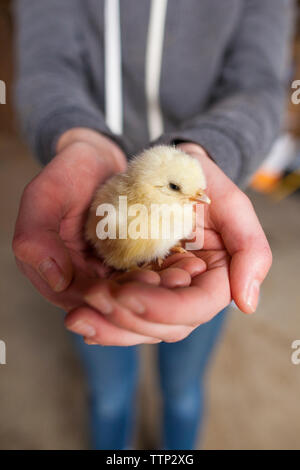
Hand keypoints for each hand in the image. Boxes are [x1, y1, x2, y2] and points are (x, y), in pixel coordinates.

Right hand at [13, 129, 204, 344]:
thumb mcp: (44, 197)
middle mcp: (85, 284)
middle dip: (148, 300)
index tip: (147, 280)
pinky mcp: (132, 267)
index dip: (116, 299)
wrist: (94, 162)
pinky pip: (151, 280)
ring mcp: (111, 277)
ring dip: (164, 293)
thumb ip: (36, 237)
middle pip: (116, 308)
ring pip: (138, 300)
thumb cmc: (67, 176)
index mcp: (58, 276)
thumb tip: (56, 280)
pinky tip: (188, 266)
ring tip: (185, 275)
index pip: (86, 301)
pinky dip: (168, 276)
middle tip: (177, 280)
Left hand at [68, 142, 271, 344]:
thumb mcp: (230, 203)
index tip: (129, 295)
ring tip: (79, 314)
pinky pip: (120, 312)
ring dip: (109, 325)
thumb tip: (248, 304)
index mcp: (215, 277)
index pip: (196, 307)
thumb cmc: (199, 180)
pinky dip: (101, 319)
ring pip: (140, 326)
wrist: (166, 169)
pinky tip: (80, 315)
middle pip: (165, 326)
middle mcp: (187, 291)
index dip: (166, 309)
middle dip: (129, 319)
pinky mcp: (135, 286)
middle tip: (94, 298)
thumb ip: (251, 249)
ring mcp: (160, 291)